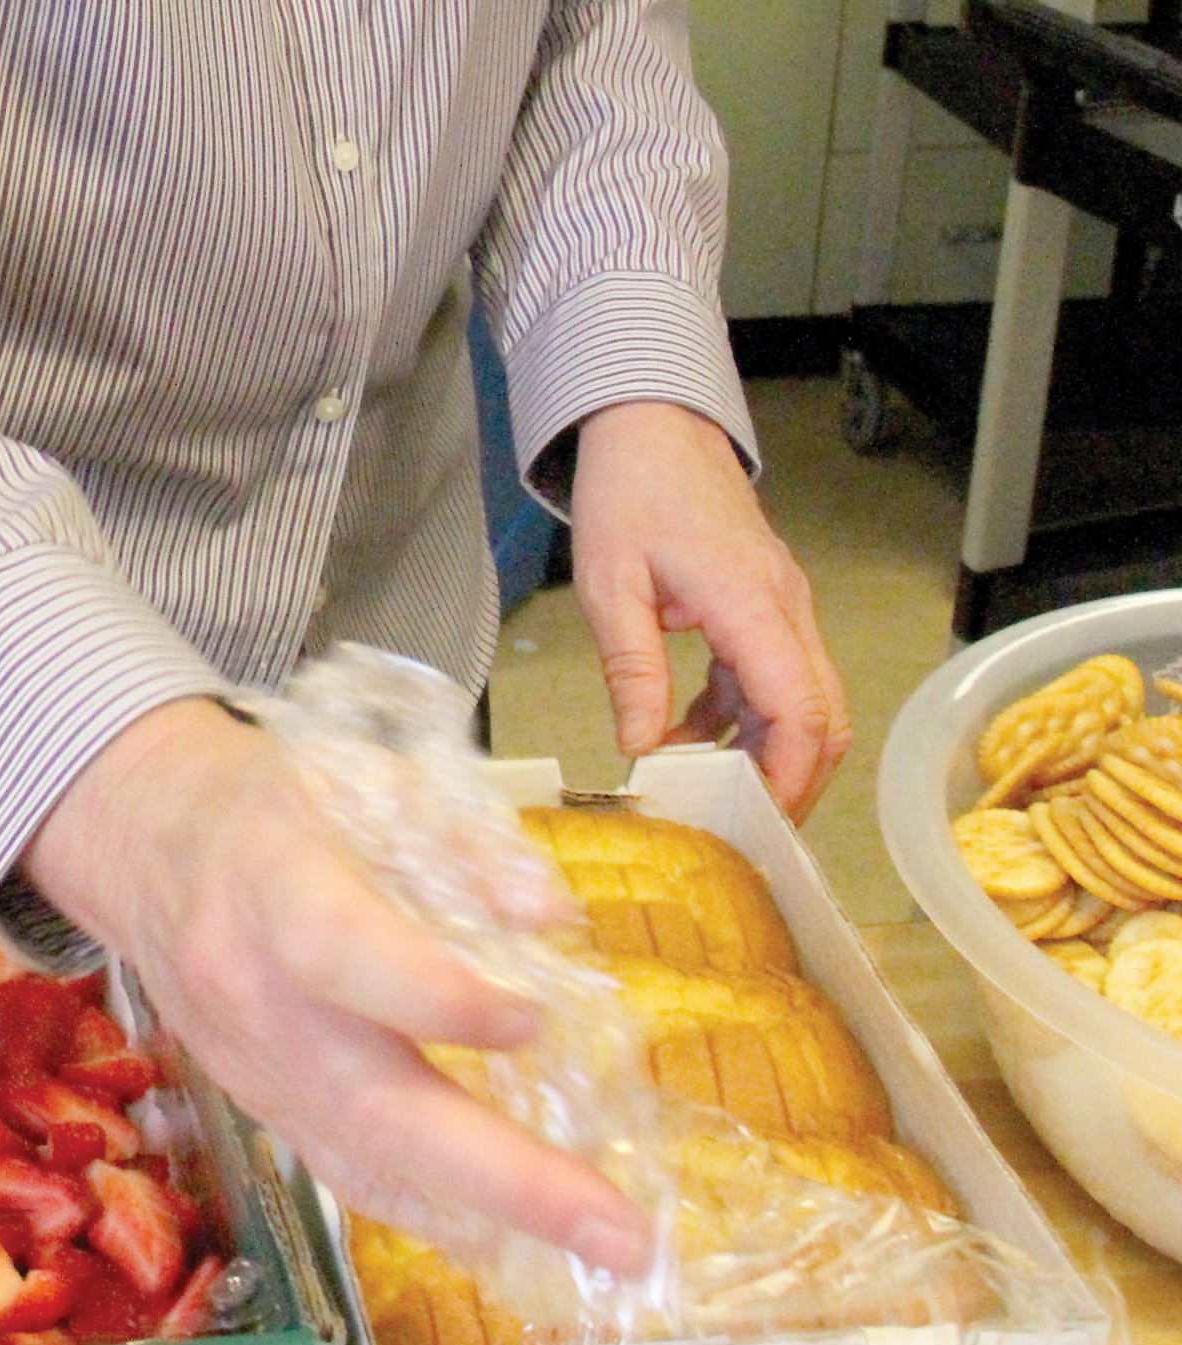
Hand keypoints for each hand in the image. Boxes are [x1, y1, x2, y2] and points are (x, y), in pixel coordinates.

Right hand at [20, 697, 655, 1274]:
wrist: (144, 845)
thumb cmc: (266, 802)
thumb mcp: (359, 776)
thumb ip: (460, 839)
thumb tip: (553, 917)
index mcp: (273, 886)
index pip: (341, 955)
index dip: (436, 998)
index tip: (532, 1019)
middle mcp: (254, 994)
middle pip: (371, 1106)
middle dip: (504, 1177)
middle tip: (616, 1227)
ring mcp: (252, 1067)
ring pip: (363, 1163)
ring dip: (487, 1220)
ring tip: (596, 1251)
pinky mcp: (262, 1107)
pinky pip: (348, 1174)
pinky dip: (434, 1215)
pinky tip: (512, 1239)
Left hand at [569, 402, 850, 823]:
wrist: (650, 424)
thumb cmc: (629, 490)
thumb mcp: (610, 585)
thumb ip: (632, 669)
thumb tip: (642, 747)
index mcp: (752, 604)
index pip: (800, 708)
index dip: (789, 775)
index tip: (762, 822)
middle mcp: (783, 608)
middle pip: (823, 714)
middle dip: (795, 780)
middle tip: (749, 831)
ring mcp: (780, 606)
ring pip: (803, 699)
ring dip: (766, 750)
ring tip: (712, 796)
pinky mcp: (762, 604)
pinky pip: (771, 676)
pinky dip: (742, 716)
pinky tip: (691, 737)